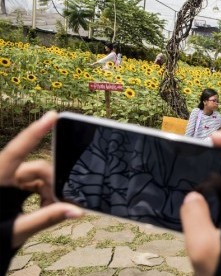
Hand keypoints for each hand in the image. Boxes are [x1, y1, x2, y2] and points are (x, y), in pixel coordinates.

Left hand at [0, 111, 82, 247]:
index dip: (36, 131)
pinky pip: (31, 183)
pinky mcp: (9, 185)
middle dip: (52, 184)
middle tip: (58, 205)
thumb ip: (46, 218)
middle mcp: (3, 174)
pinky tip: (43, 207)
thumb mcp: (17, 230)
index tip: (52, 115)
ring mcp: (6, 178)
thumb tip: (77, 211)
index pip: (18, 150)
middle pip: (36, 168)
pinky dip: (40, 193)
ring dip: (47, 191)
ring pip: (36, 176)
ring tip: (48, 210)